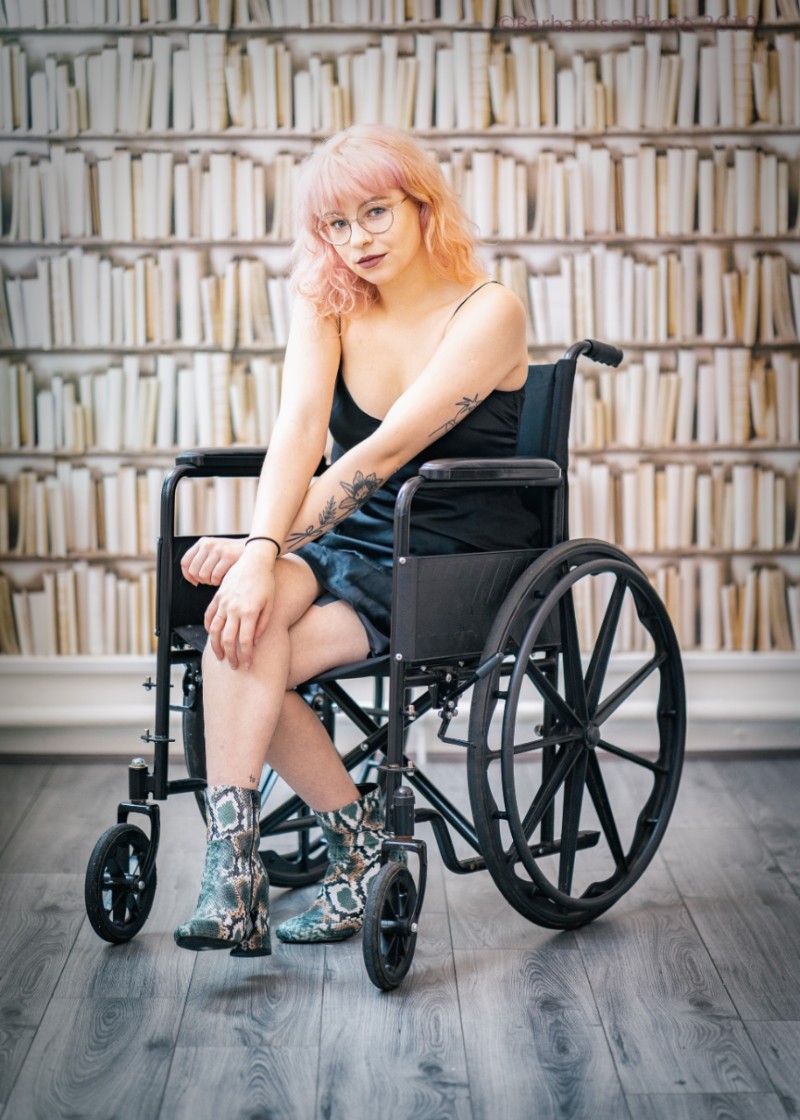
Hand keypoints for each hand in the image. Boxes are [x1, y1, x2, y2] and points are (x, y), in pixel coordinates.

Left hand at [180, 536, 244, 586]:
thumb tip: (191, 578)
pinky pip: (215, 576)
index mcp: (202, 543)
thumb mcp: (213, 551)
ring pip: (203, 575)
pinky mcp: (228, 556)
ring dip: (209, 582)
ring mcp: (218, 550)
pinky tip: (222, 579)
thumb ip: (201, 560)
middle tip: (209, 580)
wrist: (252, 548)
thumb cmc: (231, 554)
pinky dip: (217, 582)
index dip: (187, 575)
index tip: (194, 581)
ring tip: (216, 580)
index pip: (185, 562)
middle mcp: (208, 545)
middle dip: (200, 580)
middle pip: (193, 570)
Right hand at [204, 549, 275, 668]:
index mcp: (249, 612)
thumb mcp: (270, 604)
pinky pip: (209, 615)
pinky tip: (211, 636)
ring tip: (219, 656)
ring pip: (215, 630)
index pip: (245, 641)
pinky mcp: (217, 597)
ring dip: (216, 646)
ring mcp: (224, 602)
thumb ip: (262, 624)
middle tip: (233, 665)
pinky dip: (208, 628)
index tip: (248, 664)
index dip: (246, 655)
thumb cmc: (266, 582)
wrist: (254, 561)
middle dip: (231, 656)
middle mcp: (234, 608)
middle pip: (229, 639)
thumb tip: (254, 642)